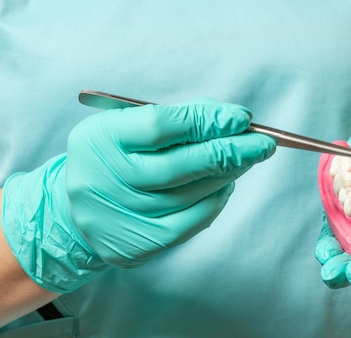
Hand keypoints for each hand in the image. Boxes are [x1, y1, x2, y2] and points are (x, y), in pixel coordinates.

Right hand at [2, 98, 275, 291]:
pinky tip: (228, 184)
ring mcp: (120, 215)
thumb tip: (233, 119)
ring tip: (249, 158)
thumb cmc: (117, 157)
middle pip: (179, 165)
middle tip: (263, 143)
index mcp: (101, 139)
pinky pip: (190, 222)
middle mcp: (105, 179)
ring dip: (228, 174)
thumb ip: (181, 117)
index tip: (241, 118)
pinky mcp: (137, 244)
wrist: (76, 210)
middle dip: (229, 151)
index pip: (161, 126)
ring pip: (191, 194)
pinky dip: (216, 201)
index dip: (206, 121)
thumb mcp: (131, 125)